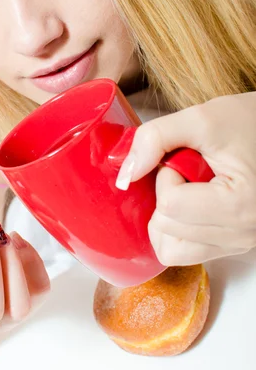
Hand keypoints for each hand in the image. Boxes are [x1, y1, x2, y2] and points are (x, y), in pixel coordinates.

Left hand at [117, 92, 255, 265]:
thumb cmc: (248, 122)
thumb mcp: (201, 118)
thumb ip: (155, 138)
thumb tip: (126, 174)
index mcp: (239, 205)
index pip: (170, 205)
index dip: (166, 176)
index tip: (185, 158)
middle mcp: (242, 234)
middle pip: (166, 228)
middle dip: (166, 194)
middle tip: (188, 170)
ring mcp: (238, 244)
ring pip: (169, 249)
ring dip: (167, 215)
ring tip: (190, 187)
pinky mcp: (232, 247)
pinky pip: (183, 252)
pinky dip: (175, 229)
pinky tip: (191, 201)